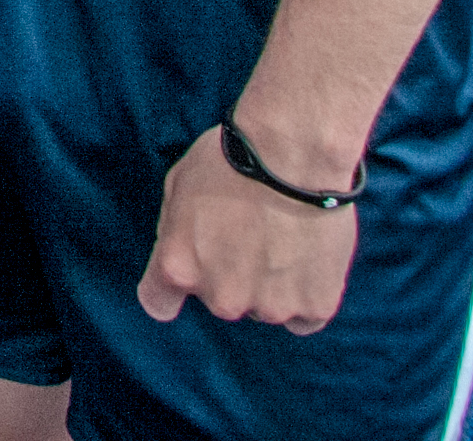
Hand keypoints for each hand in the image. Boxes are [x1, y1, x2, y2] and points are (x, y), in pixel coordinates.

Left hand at [136, 125, 358, 332]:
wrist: (295, 155)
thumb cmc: (233, 159)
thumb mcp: (177, 184)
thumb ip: (174, 230)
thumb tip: (179, 251)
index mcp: (178, 267)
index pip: (158, 304)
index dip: (172, 291)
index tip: (190, 274)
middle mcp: (221, 297)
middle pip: (221, 301)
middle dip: (232, 277)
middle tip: (253, 237)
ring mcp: (269, 306)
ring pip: (266, 309)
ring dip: (274, 287)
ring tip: (288, 242)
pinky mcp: (313, 307)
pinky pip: (306, 317)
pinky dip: (309, 296)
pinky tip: (312, 263)